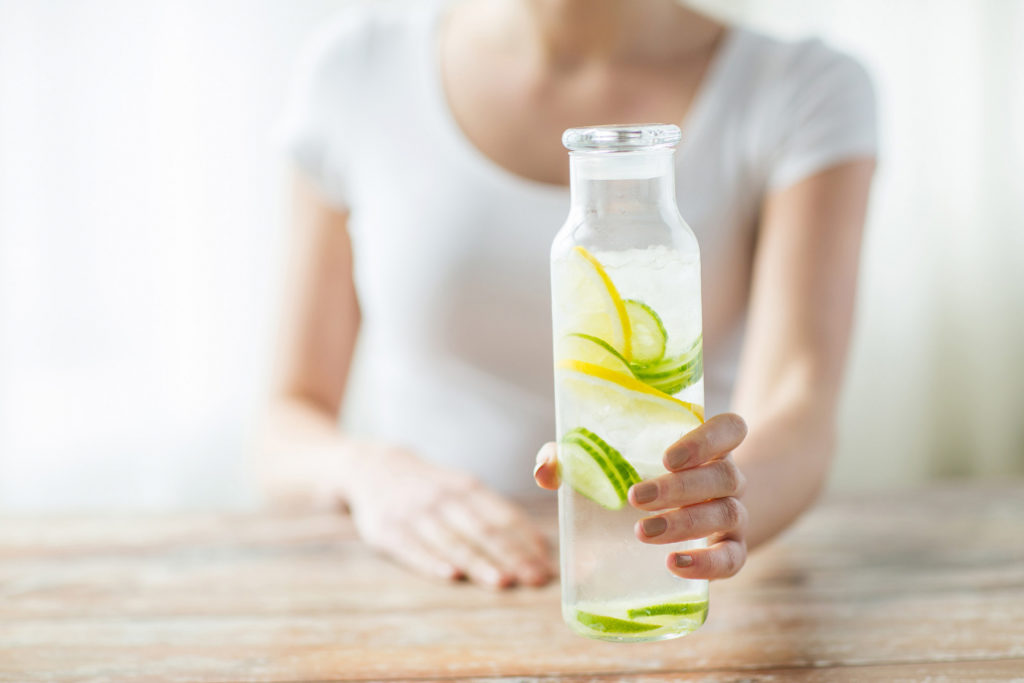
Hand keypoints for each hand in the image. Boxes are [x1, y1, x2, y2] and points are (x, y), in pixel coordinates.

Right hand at [347, 444, 554, 588]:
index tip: (546, 566)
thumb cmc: (430, 486)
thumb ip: (495, 513)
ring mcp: (415, 513)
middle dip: (512, 556)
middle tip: (534, 579)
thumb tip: (537, 545)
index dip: (527, 542)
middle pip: (483, 530)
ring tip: (503, 582)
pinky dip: (432, 562)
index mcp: (467, 487)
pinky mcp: (388, 530)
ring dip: (479, 562)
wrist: (372, 466)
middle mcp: (443, 498)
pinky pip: (413, 548)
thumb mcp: (461, 486)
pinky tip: (451, 575)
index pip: (503, 516)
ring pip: (452, 541)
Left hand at [534, 413, 748, 579]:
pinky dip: (707, 564)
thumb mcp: (611, 461)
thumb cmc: (641, 477)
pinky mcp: (730, 551)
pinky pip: (732, 559)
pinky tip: (674, 564)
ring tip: (642, 531)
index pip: (730, 429)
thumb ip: (573, 457)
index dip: (708, 438)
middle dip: (679, 488)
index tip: (668, 457)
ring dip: (685, 523)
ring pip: (727, 514)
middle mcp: (727, 477)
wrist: (689, 515)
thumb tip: (545, 470)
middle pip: (723, 475)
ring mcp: (734, 515)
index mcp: (706, 445)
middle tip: (635, 498)